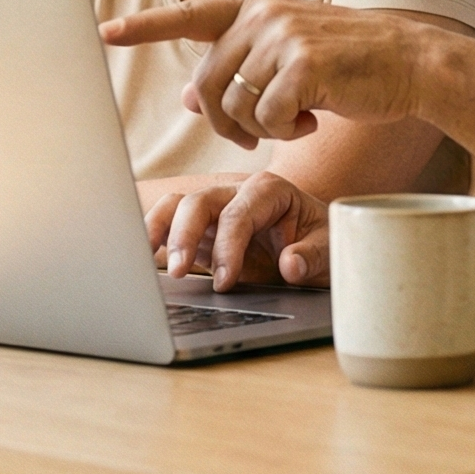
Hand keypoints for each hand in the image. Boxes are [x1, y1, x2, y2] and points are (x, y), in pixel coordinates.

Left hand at [102, 0, 432, 148]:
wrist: (410, 62)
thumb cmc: (349, 65)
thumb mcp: (289, 61)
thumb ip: (241, 71)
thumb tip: (189, 98)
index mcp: (256, 6)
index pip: (189, 15)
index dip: (144, 26)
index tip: (104, 32)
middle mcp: (263, 13)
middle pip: (208, 83)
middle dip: (224, 121)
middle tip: (254, 136)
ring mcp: (283, 35)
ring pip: (235, 106)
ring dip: (259, 128)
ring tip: (295, 119)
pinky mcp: (303, 63)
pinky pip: (267, 117)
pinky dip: (288, 129)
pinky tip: (315, 118)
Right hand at [145, 172, 330, 289]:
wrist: (319, 246)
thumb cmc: (324, 241)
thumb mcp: (331, 248)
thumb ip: (312, 255)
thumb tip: (291, 264)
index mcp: (269, 190)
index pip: (239, 214)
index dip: (228, 247)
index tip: (225, 282)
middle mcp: (238, 193)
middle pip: (199, 202)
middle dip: (185, 235)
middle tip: (179, 272)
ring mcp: (217, 210)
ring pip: (178, 206)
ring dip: (161, 231)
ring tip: (149, 260)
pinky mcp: (204, 231)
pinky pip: (171, 225)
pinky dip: (155, 237)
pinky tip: (143, 257)